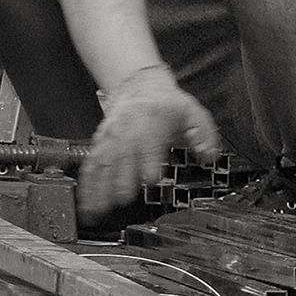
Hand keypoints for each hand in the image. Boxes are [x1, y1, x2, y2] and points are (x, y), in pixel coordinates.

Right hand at [79, 64, 219, 219]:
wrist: (139, 85)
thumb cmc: (167, 104)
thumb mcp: (193, 113)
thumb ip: (204, 135)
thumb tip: (209, 156)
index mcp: (153, 122)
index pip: (150, 144)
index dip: (149, 162)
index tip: (150, 179)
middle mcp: (128, 131)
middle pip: (122, 158)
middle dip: (119, 181)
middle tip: (120, 203)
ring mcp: (111, 138)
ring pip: (102, 164)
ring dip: (97, 188)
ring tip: (96, 210)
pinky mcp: (100, 144)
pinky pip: (90, 165)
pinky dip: (86, 185)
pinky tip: (85, 201)